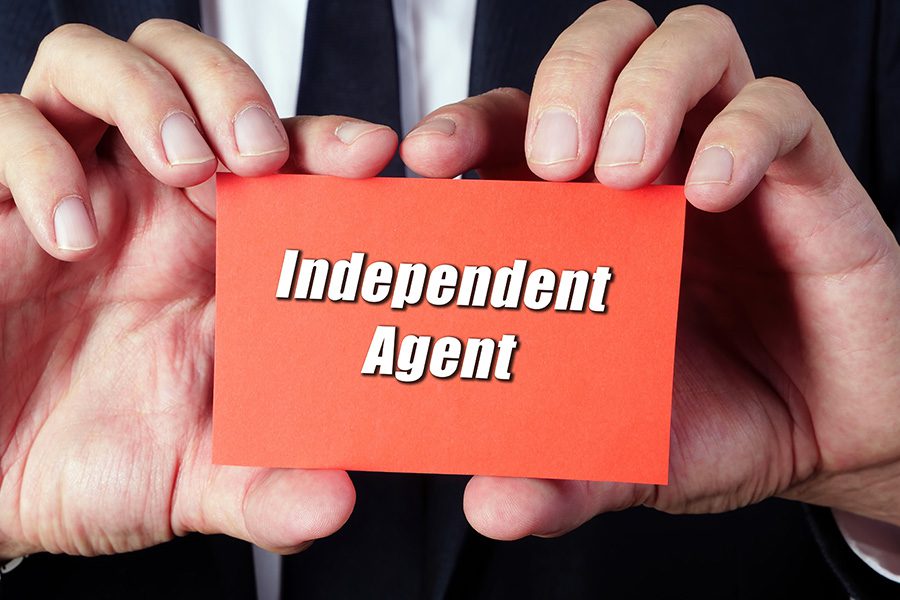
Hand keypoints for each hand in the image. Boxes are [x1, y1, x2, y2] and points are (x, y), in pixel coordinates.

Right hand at [0, 19, 397, 557]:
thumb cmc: (96, 460)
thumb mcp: (190, 479)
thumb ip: (263, 489)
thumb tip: (336, 502)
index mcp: (220, 253)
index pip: (284, 159)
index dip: (326, 142)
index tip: (369, 153)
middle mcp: (150, 206)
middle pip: (197, 76)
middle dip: (232, 88)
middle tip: (257, 150)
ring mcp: (71, 192)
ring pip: (100, 66)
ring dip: (149, 96)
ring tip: (180, 165)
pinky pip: (5, 127)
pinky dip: (41, 158)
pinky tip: (72, 229)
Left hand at [400, 1, 899, 538]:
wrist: (824, 435)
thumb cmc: (710, 420)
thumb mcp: (621, 452)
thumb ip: (558, 476)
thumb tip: (491, 504)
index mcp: (577, 217)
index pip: (509, 129)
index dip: (464, 125)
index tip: (427, 158)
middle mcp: (644, 171)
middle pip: (595, 52)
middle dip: (563, 82)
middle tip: (553, 162)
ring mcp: (722, 160)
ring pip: (684, 44)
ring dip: (644, 85)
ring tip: (626, 167)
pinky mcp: (802, 174)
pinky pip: (779, 109)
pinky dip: (743, 132)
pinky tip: (713, 189)